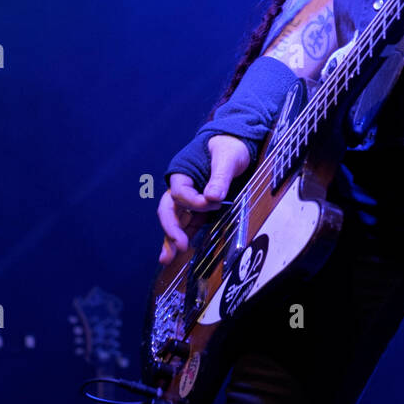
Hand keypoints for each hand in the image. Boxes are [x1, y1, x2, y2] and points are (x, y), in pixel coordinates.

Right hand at [157, 133, 249, 263]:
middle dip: (171, 229)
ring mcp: (189, 199)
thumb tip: (213, 197)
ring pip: (175, 220)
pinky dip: (183, 237)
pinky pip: (188, 224)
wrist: (236, 144)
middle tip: (178, 246)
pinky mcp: (200, 208)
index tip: (214, 203)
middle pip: (169, 210)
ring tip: (167, 260)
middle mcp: (182, 187)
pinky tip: (179, 253)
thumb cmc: (229, 146)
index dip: (194, 202)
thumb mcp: (227, 157)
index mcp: (182, 172)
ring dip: (171, 239)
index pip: (181, 193)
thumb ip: (220, 176)